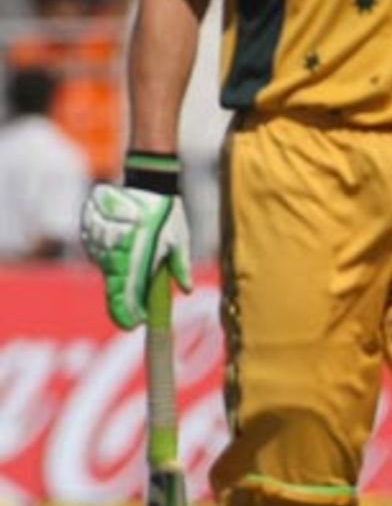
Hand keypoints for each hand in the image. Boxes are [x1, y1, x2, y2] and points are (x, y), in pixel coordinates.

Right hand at [80, 185, 191, 328]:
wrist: (146, 181)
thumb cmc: (167, 213)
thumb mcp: (180, 240)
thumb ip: (180, 267)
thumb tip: (186, 290)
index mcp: (137, 257)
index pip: (126, 295)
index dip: (128, 314)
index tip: (135, 324)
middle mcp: (114, 252)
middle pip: (114, 287)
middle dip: (124, 300)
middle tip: (136, 312)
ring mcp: (99, 242)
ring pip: (107, 268)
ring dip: (119, 273)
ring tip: (136, 256)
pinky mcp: (90, 232)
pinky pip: (100, 252)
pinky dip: (110, 255)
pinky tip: (124, 244)